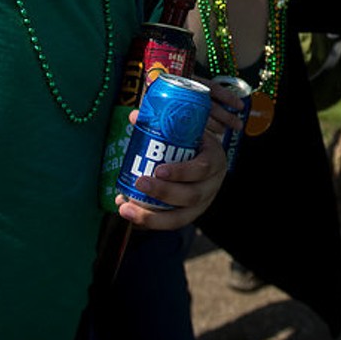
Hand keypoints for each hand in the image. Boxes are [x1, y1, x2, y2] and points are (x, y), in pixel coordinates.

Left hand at [115, 85, 237, 228]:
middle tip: (139, 182)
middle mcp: (211, 186)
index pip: (202, 168)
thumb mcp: (187, 130)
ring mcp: (202, 204)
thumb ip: (163, 123)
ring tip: (126, 207)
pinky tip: (130, 217)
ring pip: (181, 217)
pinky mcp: (189, 216)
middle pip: (191, 195)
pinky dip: (150, 223)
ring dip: (152, 216)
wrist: (207, 160)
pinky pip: (170, 224)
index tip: (159, 169)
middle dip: (163, 192)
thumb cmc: (194, 143)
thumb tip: (135, 116)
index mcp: (214, 160)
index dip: (181, 171)